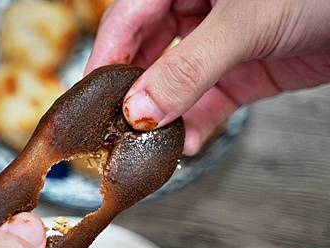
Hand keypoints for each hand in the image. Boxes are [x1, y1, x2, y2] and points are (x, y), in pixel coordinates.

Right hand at [86, 0, 329, 154]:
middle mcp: (196, 10)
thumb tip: (140, 110)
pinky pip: (207, 102)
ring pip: (175, 85)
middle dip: (133, 96)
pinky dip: (196, 126)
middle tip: (116, 129)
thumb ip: (188, 68)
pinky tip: (186, 144)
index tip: (92, 99)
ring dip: (164, 118)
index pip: (127, 19)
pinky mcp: (241, 72)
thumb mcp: (245, 24)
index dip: (106, 59)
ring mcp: (218, 44)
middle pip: (146, 55)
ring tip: (149, 144)